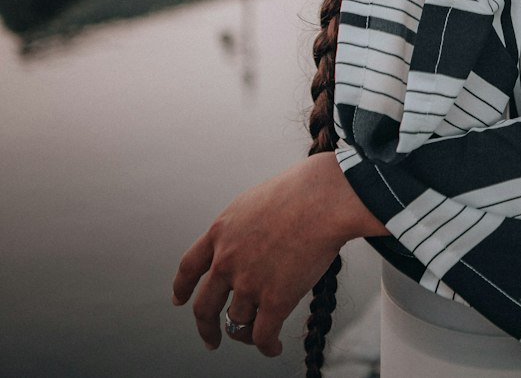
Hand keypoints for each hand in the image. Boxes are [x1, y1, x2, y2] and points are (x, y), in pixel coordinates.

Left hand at [171, 154, 383, 355]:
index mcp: (221, 231)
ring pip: (235, 324)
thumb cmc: (301, 190)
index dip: (182, 287)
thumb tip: (252, 242)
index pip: (189, 266)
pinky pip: (262, 336)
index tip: (179, 300)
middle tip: (210, 338)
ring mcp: (249, 283)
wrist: (325, 198)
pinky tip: (273, 347)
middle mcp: (227, 260)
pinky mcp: (275, 300)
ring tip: (256, 337)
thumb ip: (243, 227)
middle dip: (206, 328)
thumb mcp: (255, 201)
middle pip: (204, 307)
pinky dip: (266, 347)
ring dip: (244, 335)